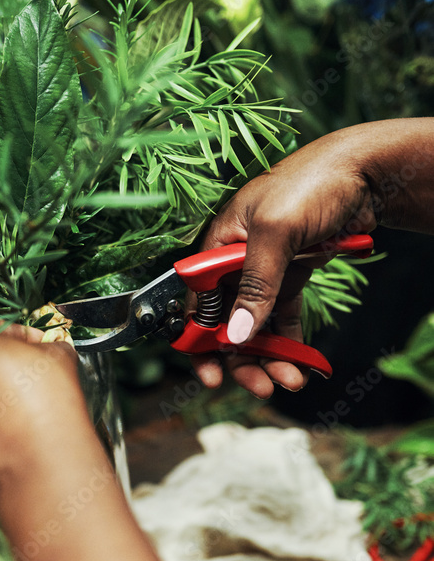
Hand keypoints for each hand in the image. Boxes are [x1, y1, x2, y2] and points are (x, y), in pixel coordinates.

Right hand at [193, 130, 376, 397]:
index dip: (200, 343)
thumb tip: (236, 333)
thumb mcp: (275, 232)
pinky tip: (300, 365)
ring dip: (269, 359)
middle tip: (260, 387)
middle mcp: (235, 264)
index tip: (210, 376)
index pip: (197, 305)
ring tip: (290, 380)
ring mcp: (264, 273)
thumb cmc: (309, 184)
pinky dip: (289, 345)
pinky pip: (283, 320)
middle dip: (240, 360)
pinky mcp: (291, 279)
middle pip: (227, 325)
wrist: (362, 173)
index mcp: (218, 247)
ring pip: (256, 328)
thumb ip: (255, 283)